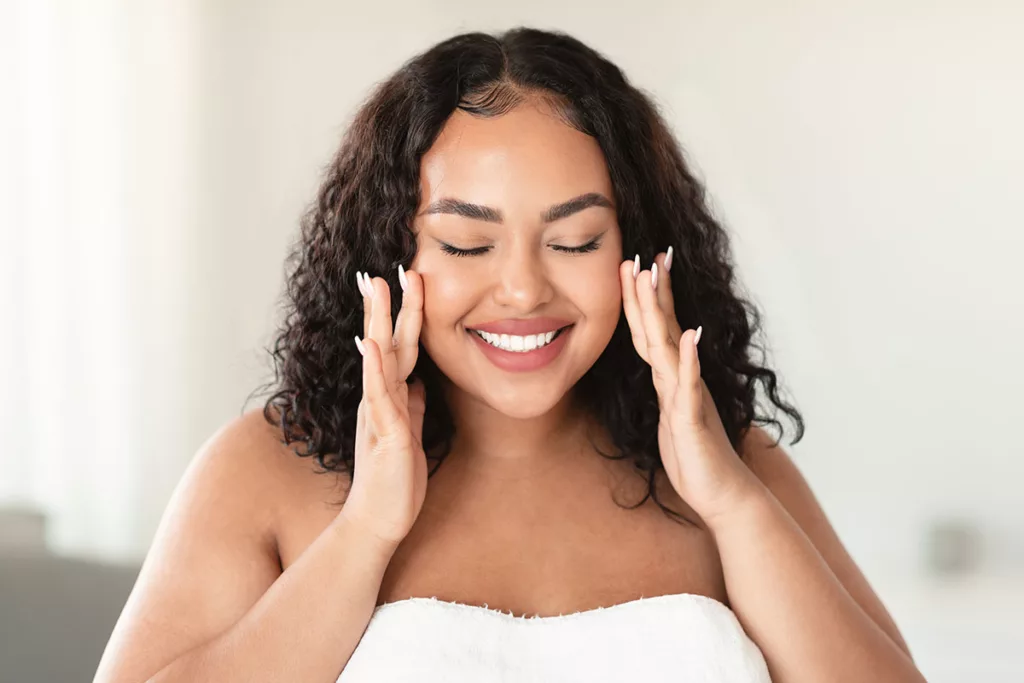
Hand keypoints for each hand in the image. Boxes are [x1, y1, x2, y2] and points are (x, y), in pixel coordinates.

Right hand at [341, 265, 427, 549]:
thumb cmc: (395, 480)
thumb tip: (419, 381)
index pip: (396, 346)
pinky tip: (372, 344)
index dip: (401, 314)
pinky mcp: (385, 434)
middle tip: (382, 267)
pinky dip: (375, 368)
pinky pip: (379, 396)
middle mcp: (380, 399)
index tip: (402, 279)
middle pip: (385, 342)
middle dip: (386, 304)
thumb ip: (412, 405)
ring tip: (376, 287)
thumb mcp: (410, 433)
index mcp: (390, 397)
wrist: (379, 521)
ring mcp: (380, 414)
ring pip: (379, 359)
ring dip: (378, 322)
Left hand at [619, 250, 762, 525]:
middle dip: (650, 292)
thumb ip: (668, 388)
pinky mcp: (692, 418)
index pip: (655, 331)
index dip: (645, 300)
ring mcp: (687, 395)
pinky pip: (689, 385)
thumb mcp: (671, 417)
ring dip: (661, 311)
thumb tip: (661, 366)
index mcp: (672, 379)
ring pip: (670, 346)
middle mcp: (680, 379)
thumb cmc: (696, 458)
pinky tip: (689, 336)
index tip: (637, 266)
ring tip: (654, 278)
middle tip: (644, 254)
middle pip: (661, 328)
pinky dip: (688, 360)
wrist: (722, 494)